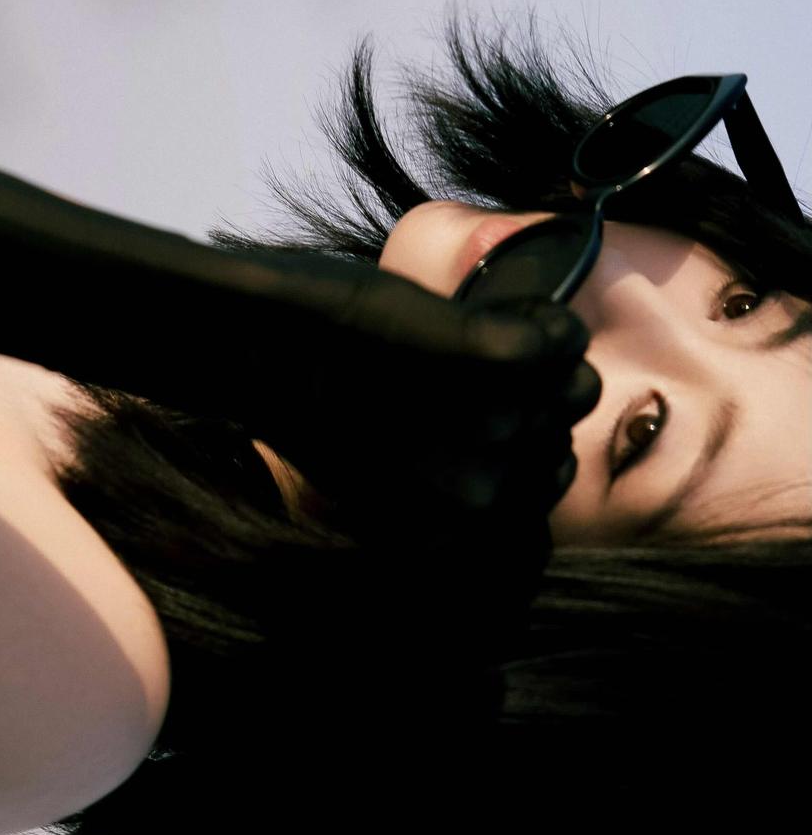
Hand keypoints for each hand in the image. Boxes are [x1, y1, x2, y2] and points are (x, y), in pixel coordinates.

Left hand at [208, 241, 600, 539]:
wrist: (256, 347)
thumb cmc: (301, 401)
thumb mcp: (382, 472)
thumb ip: (444, 477)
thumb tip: (502, 448)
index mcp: (453, 526)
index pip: (546, 487)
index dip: (524, 437)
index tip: (490, 404)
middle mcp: (482, 496)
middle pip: (566, 439)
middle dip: (541, 400)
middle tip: (486, 365)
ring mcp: (495, 430)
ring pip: (578, 388)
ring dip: (547, 357)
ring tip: (491, 335)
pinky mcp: (498, 364)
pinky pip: (564, 337)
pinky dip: (542, 313)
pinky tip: (499, 308)